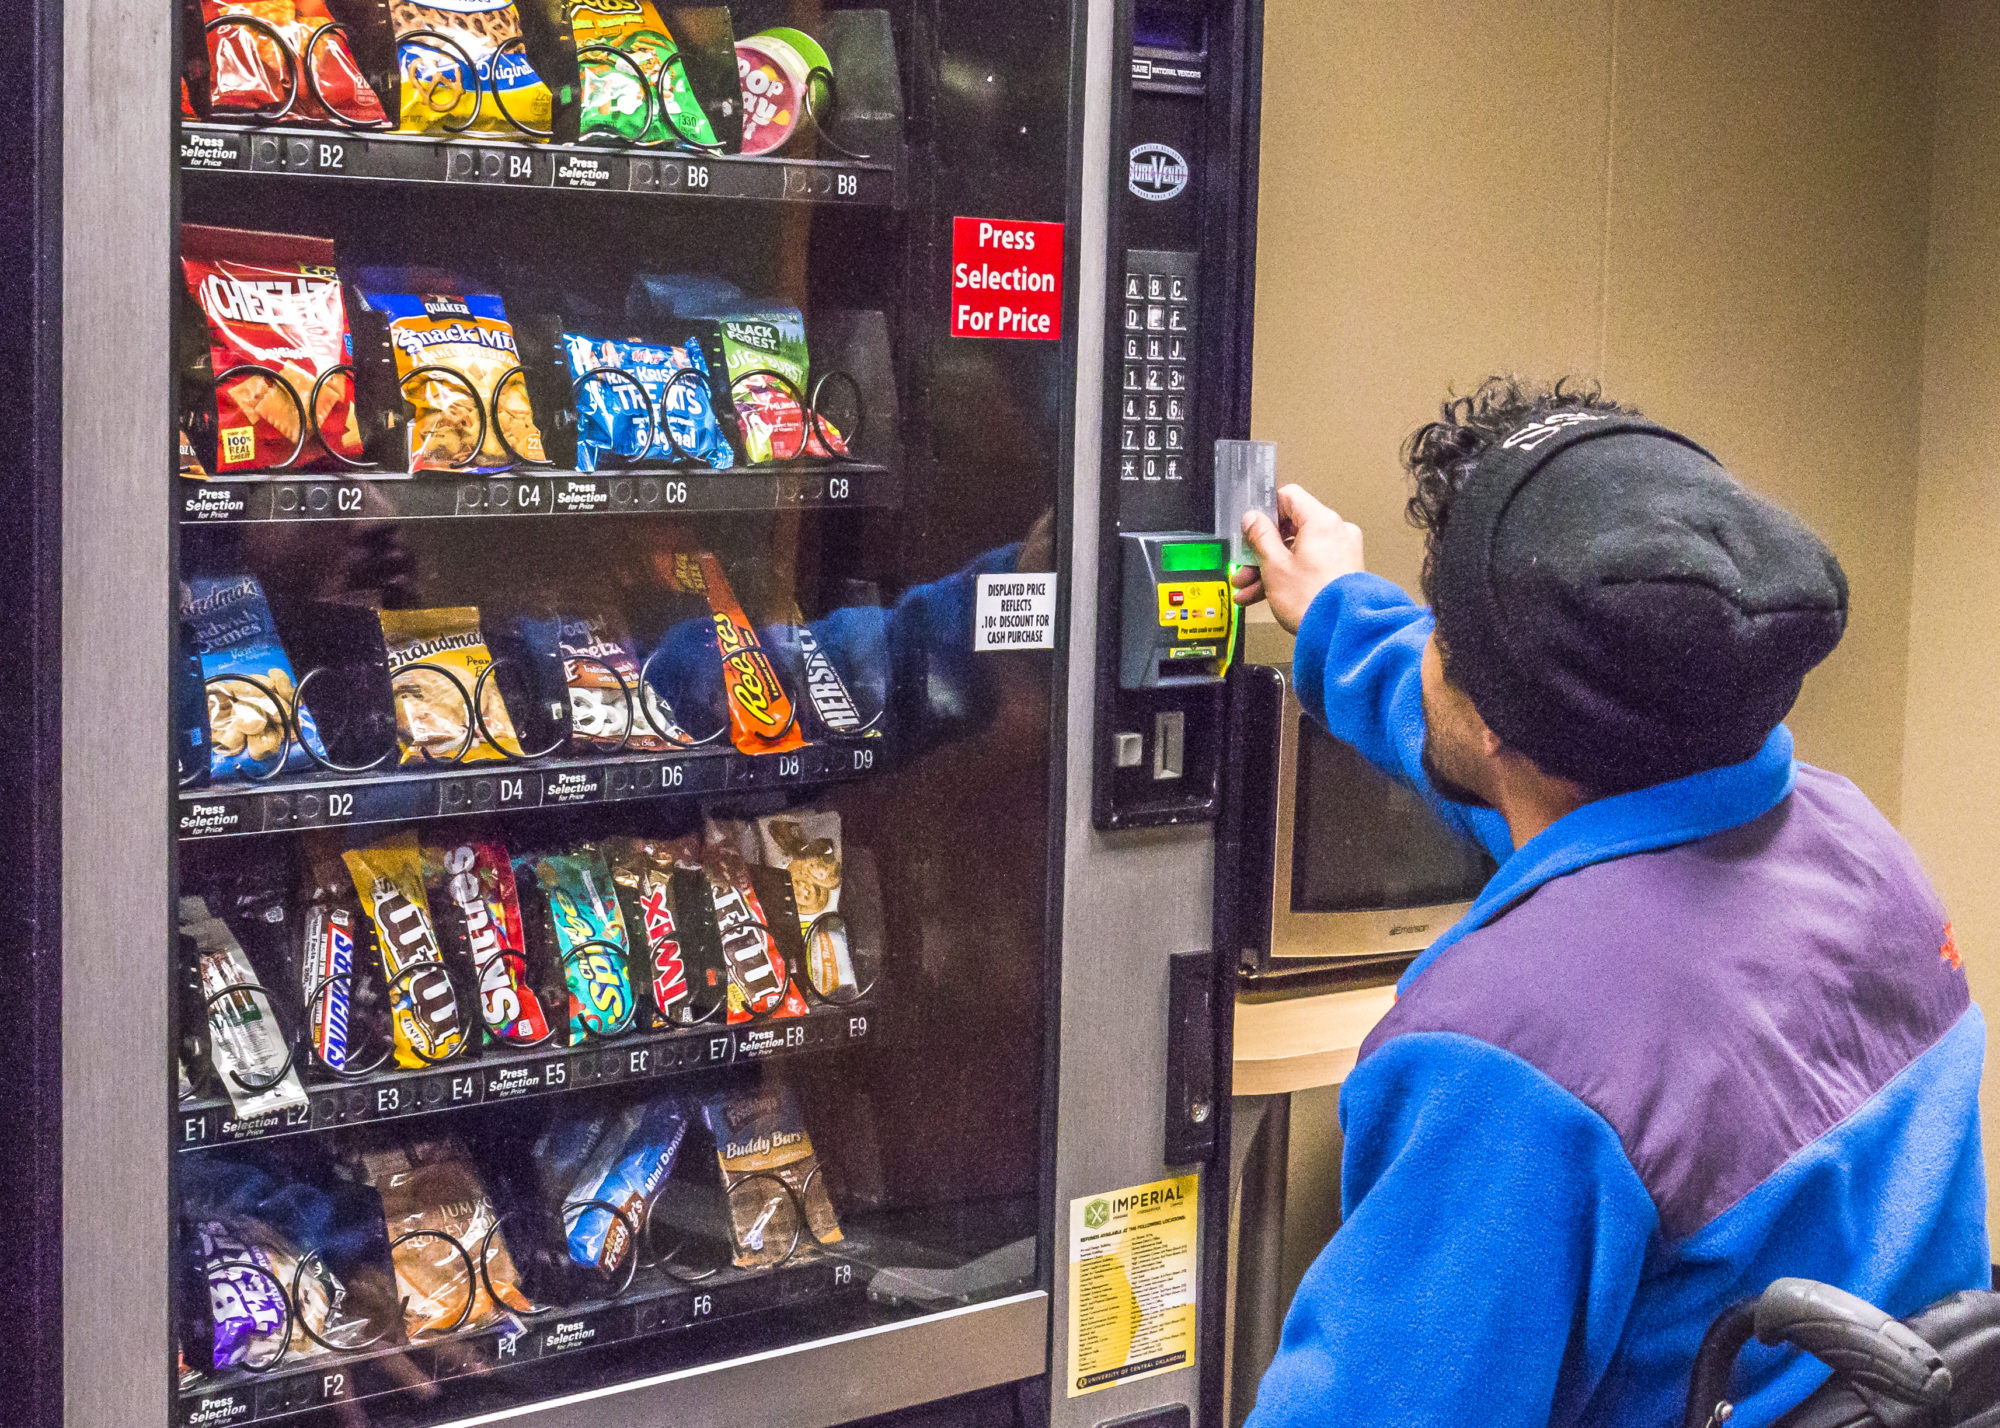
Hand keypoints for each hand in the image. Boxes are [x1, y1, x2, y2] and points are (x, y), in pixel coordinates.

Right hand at [1231, 484, 1365, 632]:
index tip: (1251, 529)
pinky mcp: (1343, 572)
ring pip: (1298, 551)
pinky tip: (1267, 595)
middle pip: (1291, 529)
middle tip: (1245, 567)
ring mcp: (1342, 553)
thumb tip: (1253, 519)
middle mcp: (1336, 532)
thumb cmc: (1314, 600)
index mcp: (1321, 521)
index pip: (1289, 497)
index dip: (1266, 512)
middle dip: (1262, 551)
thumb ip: (1260, 537)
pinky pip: (1310, 566)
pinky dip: (1290, 576)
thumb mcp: (1274, 565)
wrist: (1342, 634)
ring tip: (1250, 590)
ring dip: (1271, 568)